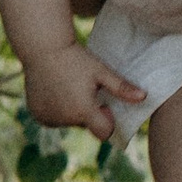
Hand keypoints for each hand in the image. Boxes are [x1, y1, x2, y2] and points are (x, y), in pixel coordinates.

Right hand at [22, 39, 145, 140]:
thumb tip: (144, 97)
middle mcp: (64, 119)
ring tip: (68, 87)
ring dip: (72, 111)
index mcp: (83, 110)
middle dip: (88, 112)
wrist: (44, 48)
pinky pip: (53, 118)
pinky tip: (56, 91)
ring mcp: (48, 118)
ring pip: (69, 122)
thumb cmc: (76, 58)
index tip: (103, 103)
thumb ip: (122, 88)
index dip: (107, 120)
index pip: (103, 133)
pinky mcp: (37, 114)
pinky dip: (57, 110)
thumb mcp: (101, 71)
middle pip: (85, 126)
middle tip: (83, 88)